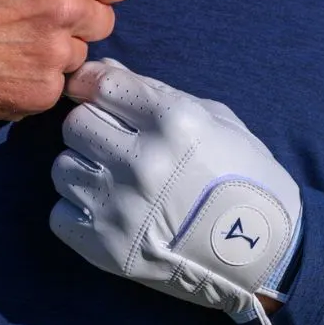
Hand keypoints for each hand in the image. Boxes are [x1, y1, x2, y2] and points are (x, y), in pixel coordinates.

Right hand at [0, 0, 132, 120]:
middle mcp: (64, 5)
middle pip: (103, 19)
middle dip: (75, 17)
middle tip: (32, 14)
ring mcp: (53, 54)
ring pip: (78, 53)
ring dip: (54, 49)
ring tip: (10, 40)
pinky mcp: (39, 93)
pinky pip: (56, 84)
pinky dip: (35, 78)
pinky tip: (2, 64)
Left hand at [50, 60, 301, 324]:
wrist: (264, 254)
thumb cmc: (241, 174)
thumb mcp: (211, 118)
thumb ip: (152, 91)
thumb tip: (101, 71)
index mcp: (173, 122)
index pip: (101, 84)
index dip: (92, 83)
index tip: (91, 90)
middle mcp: (142, 162)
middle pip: (75, 124)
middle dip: (90, 126)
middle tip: (112, 141)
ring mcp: (121, 207)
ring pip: (61, 167)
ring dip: (83, 168)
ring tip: (112, 179)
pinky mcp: (105, 248)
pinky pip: (59, 214)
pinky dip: (79, 211)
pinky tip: (109, 210)